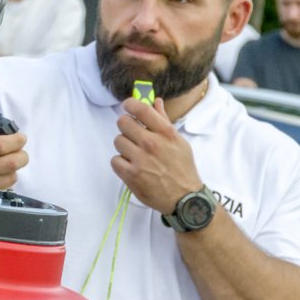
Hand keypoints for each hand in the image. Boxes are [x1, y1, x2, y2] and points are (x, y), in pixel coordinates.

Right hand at [0, 88, 27, 189]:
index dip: (15, 141)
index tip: (22, 137)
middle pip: (9, 163)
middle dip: (22, 155)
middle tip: (22, 150)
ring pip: (9, 175)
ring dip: (16, 167)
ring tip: (14, 160)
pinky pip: (5, 187)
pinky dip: (9, 178)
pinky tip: (5, 172)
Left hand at [112, 98, 201, 212]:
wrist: (184, 198)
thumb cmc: (182, 168)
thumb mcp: (179, 141)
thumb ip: (164, 121)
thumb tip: (155, 101)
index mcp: (166, 133)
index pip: (141, 109)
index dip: (130, 104)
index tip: (128, 106)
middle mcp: (152, 144)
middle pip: (123, 122)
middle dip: (126, 126)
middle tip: (133, 134)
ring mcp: (140, 160)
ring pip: (117, 140)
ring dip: (124, 146)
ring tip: (135, 154)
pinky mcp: (131, 175)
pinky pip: (114, 159)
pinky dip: (121, 163)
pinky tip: (132, 166)